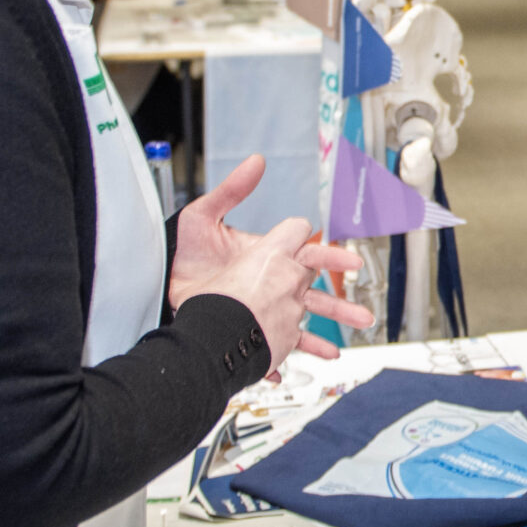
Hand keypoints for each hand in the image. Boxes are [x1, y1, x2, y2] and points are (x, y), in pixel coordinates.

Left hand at [168, 155, 373, 366]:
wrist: (162, 292)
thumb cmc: (181, 255)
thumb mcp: (202, 217)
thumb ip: (232, 190)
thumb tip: (257, 161)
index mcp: (267, 256)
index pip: (307, 253)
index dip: (329, 255)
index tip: (348, 261)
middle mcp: (271, 283)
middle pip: (316, 291)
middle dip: (342, 301)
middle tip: (364, 311)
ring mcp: (263, 309)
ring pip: (304, 322)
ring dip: (327, 332)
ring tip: (348, 344)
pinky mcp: (251, 330)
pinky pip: (275, 346)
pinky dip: (286, 357)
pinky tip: (299, 364)